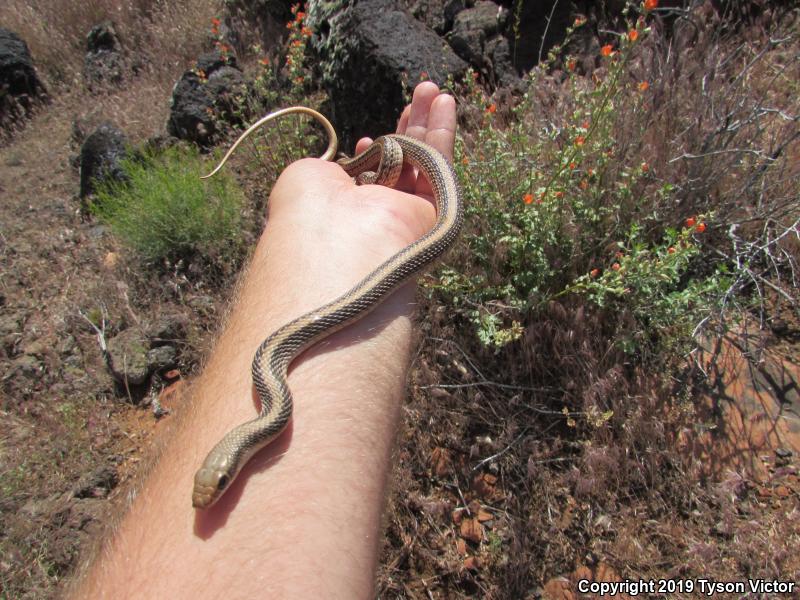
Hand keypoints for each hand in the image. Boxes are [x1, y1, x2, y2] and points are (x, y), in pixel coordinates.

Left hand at [264, 82, 456, 319]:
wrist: (337, 245)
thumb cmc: (308, 213)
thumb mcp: (307, 177)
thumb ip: (330, 169)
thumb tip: (345, 167)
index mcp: (346, 211)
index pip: (367, 179)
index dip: (371, 154)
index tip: (364, 138)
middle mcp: (378, 215)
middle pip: (400, 163)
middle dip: (408, 126)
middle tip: (418, 94)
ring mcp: (406, 214)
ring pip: (424, 161)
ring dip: (429, 122)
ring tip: (433, 88)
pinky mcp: (434, 212)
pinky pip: (440, 167)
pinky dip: (442, 132)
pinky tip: (444, 102)